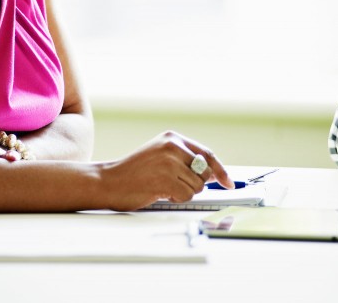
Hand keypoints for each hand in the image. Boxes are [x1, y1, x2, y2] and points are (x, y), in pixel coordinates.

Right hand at [99, 130, 231, 211]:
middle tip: (173, 184)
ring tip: (162, 186)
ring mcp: (170, 162)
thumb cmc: (133, 172)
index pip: (207, 154)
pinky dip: (176, 199)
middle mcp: (173, 146)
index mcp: (172, 138)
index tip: (228, 182)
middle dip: (194, 183)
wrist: (108, 181)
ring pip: (197, 186)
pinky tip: (160, 192)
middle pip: (205, 172)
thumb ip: (184, 160)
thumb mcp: (160, 156)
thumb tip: (213, 174)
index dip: (220, 170)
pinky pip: (187, 195)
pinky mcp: (166, 179)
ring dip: (183, 192)